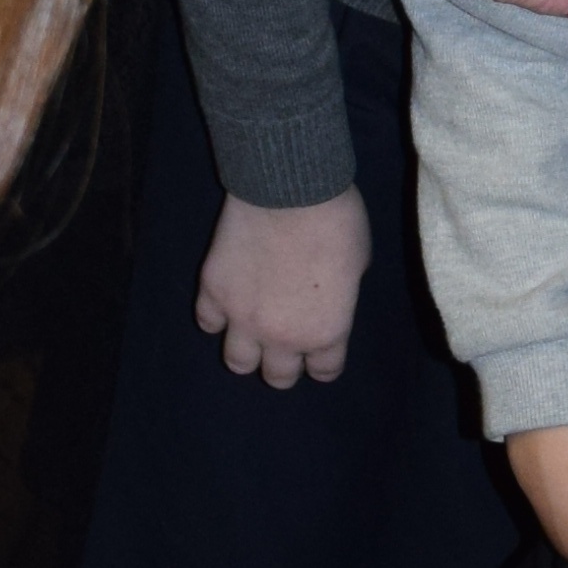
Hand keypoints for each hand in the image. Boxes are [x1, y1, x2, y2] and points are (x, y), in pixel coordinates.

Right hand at [198, 185, 373, 385]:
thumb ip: (340, 294)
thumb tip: (328, 295)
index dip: (322, 362)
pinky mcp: (213, 292)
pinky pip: (208, 322)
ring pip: (237, 363)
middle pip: (278, 378)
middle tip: (284, 342)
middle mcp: (283, 336)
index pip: (324, 372)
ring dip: (247, 351)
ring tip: (251, 333)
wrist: (290, 189)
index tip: (320, 351)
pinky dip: (217, 317)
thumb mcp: (359, 265)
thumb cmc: (337, 221)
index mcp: (326, 332)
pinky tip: (226, 304)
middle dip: (284, 365)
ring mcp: (243, 317)